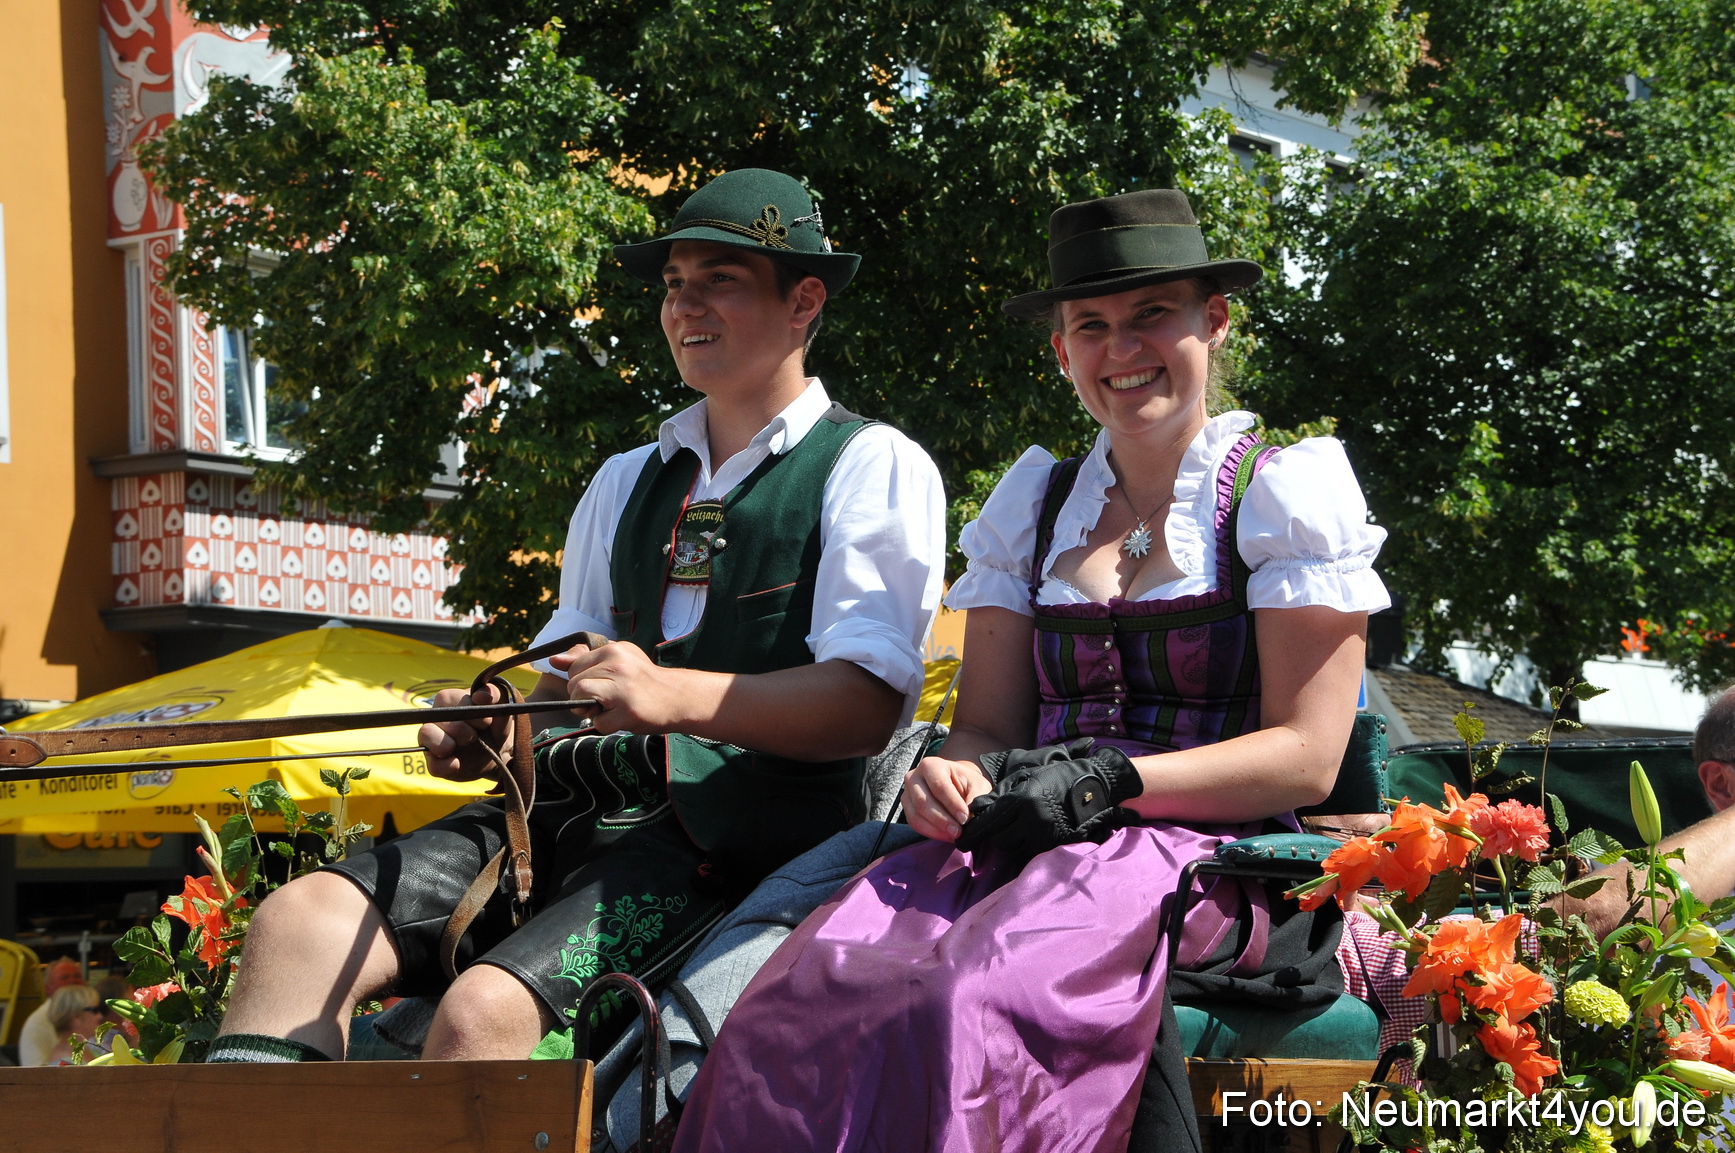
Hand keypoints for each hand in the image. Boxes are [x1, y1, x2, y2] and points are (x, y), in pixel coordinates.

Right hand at [417, 684, 510, 781]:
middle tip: (476, 735)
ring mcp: (433, 741)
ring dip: (446, 743)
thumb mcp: (501, 707)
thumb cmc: (495, 725)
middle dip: (462, 729)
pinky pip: (432, 765)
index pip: (446, 698)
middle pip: (438, 717)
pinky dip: (445, 765)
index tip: (486, 721)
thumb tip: (481, 695)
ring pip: (426, 734)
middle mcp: (436, 719)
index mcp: (449, 700)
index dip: (468, 709)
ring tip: (463, 746)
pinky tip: (457, 764)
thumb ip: (496, 693)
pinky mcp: (436, 762)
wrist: (498, 752)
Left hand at [547, 640, 693, 734]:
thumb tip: (553, 660)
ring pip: (579, 698)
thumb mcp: (618, 661)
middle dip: (583, 697)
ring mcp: (623, 688)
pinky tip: (624, 718)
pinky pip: (598, 723)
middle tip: (607, 700)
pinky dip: (607, 725)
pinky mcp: (627, 711)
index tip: (602, 686)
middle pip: (574, 684)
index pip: (575, 667)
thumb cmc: (643, 681)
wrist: (678, 697)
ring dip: (589, 709)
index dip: (582, 680)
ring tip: (610, 708)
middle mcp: (618, 665)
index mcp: (614, 649)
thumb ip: (585, 659)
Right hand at [903, 756, 992, 841]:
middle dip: (942, 820)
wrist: (955, 784)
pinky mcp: (907, 808)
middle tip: (959, 832)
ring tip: (953, 836)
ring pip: (916, 815)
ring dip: (936, 829)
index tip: (965, 818)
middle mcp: (914, 777)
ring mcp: (907, 793)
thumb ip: (976, 796)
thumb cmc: (966, 783)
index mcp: (931, 765)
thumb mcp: (977, 784)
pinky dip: (930, 832)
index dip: (952, 804)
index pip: (939, 786)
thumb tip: (970, 814)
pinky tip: (945, 836)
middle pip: (923, 802)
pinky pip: (914, 823)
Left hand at [955, 741, 1143, 858]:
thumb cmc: (1055, 777)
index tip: (964, 841)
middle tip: (999, 829)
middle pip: (999, 840)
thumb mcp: (1025, 777)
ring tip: (1017, 830)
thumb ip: (1000, 793)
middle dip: (996, 836)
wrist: (1092, 787)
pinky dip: (1027, 847)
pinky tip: (1030, 836)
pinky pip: (1032, 852)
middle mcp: (1031, 819)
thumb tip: (976, 809)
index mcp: (1020, 799)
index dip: (974, 834)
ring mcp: (1045, 834)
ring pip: (1015, 848)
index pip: (988, 823)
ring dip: (1011, 842)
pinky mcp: (1056, 844)